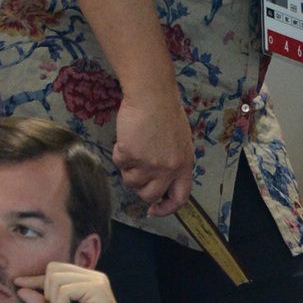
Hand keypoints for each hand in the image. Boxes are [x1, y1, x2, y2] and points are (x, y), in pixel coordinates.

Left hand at [15, 263, 135, 302]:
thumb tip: (21, 289)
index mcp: (86, 281)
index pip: (55, 271)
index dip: (35, 279)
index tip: (17, 283)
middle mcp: (93, 276)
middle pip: (52, 270)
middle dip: (48, 294)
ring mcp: (96, 280)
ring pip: (55, 279)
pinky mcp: (97, 288)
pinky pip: (64, 290)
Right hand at [112, 91, 193, 214]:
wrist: (151, 93)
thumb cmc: (164, 111)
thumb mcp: (179, 142)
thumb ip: (173, 163)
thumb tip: (162, 183)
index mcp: (184, 165)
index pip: (179, 198)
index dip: (166, 208)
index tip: (154, 210)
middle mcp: (168, 168)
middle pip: (149, 195)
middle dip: (140, 187)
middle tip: (136, 172)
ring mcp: (149, 163)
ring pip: (131, 181)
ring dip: (128, 168)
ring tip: (133, 146)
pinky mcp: (131, 154)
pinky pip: (119, 163)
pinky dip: (119, 152)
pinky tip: (127, 137)